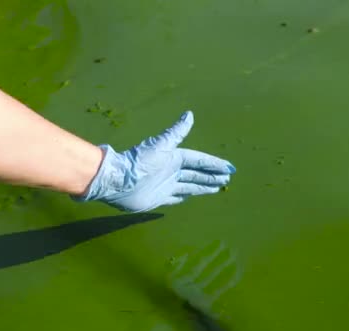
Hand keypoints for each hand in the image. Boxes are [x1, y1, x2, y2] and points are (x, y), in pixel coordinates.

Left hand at [71, 111, 235, 211]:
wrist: (118, 180)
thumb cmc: (139, 161)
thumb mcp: (161, 144)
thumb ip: (176, 131)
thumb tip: (189, 114)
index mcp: (174, 158)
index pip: (199, 161)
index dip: (214, 164)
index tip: (229, 168)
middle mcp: (172, 171)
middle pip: (197, 173)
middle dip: (212, 176)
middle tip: (228, 179)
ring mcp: (166, 185)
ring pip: (191, 185)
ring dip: (204, 185)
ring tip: (218, 187)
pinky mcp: (159, 197)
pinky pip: (177, 196)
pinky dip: (186, 195)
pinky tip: (193, 195)